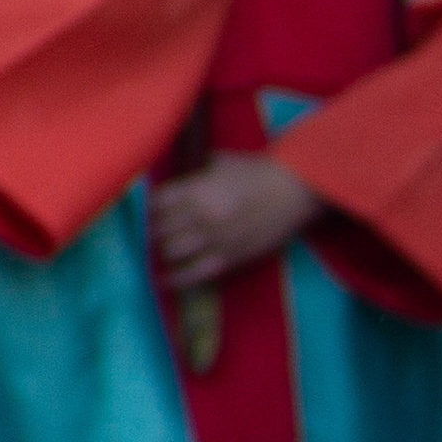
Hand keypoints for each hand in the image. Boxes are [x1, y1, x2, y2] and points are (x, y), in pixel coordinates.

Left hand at [151, 150, 321, 285]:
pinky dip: (174, 278)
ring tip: (160, 250)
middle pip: (159, 229)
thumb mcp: (221, 161)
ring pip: (170, 251)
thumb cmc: (258, 172)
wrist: (292, 192)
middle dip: (154, 230)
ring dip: (162, 251)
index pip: (156, 203)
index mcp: (196, 190)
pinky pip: (192, 274)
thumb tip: (177, 178)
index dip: (149, 207)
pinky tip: (162, 280)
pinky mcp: (227, 259)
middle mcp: (199, 216)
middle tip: (153, 231)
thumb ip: (195, 171)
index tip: (148, 210)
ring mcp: (212, 240)